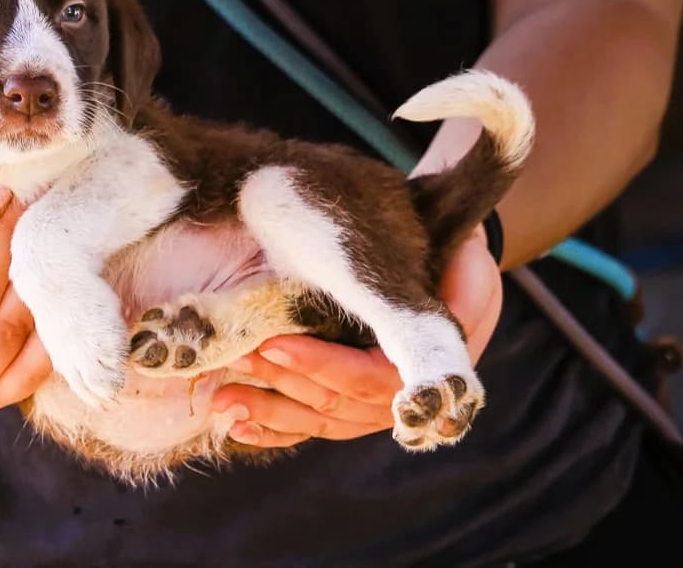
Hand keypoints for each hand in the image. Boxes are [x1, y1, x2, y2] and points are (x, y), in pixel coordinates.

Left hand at [211, 225, 501, 447]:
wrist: (449, 267)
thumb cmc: (450, 252)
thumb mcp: (459, 252)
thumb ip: (446, 266)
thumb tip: (430, 265)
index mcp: (430, 363)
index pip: (371, 377)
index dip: (322, 364)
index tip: (275, 343)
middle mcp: (402, 395)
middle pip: (337, 402)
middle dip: (283, 380)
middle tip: (237, 356)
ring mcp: (374, 408)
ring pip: (320, 420)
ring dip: (269, 410)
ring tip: (223, 399)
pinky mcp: (351, 408)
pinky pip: (312, 426)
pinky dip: (276, 431)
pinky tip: (239, 426)